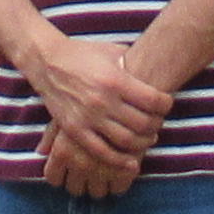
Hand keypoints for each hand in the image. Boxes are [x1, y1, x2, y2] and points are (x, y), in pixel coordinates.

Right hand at [25, 39, 166, 194]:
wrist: (47, 61)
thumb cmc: (83, 54)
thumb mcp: (111, 52)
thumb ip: (133, 64)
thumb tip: (155, 71)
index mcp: (115, 80)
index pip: (154, 101)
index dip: (166, 105)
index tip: (166, 104)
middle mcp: (104, 100)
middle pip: (144, 124)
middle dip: (156, 125)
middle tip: (158, 123)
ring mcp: (89, 117)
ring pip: (127, 141)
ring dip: (142, 143)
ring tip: (146, 138)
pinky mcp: (75, 130)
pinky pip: (102, 152)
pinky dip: (119, 160)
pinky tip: (130, 161)